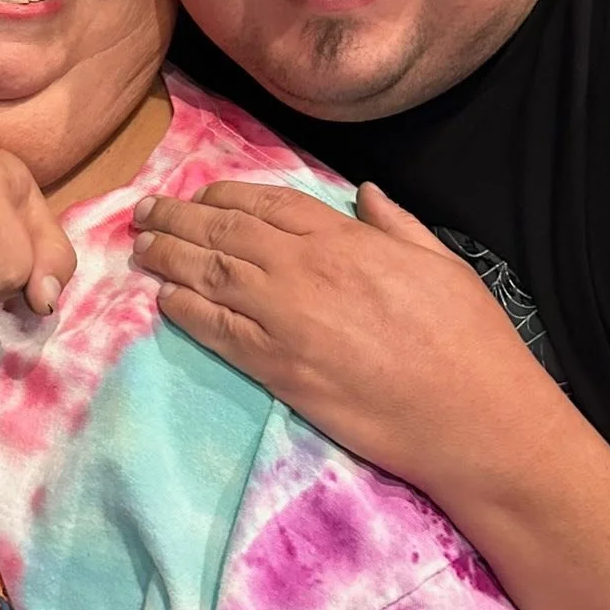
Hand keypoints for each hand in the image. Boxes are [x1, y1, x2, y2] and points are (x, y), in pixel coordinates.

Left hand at [132, 180, 567, 504]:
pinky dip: (184, 310)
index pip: (268, 203)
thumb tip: (365, 194)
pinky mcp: (276, 368)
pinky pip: (215, 331)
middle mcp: (305, 269)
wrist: (469, 416)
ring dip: (168, 256)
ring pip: (210, 274)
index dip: (225, 194)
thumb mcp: (440, 261)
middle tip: (145, 212)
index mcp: (346, 238)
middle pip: (225, 232)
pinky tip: (163, 299)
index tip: (199, 193)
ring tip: (139, 246)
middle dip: (179, 217)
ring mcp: (285, 319)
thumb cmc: (469, 338)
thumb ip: (395, 224)